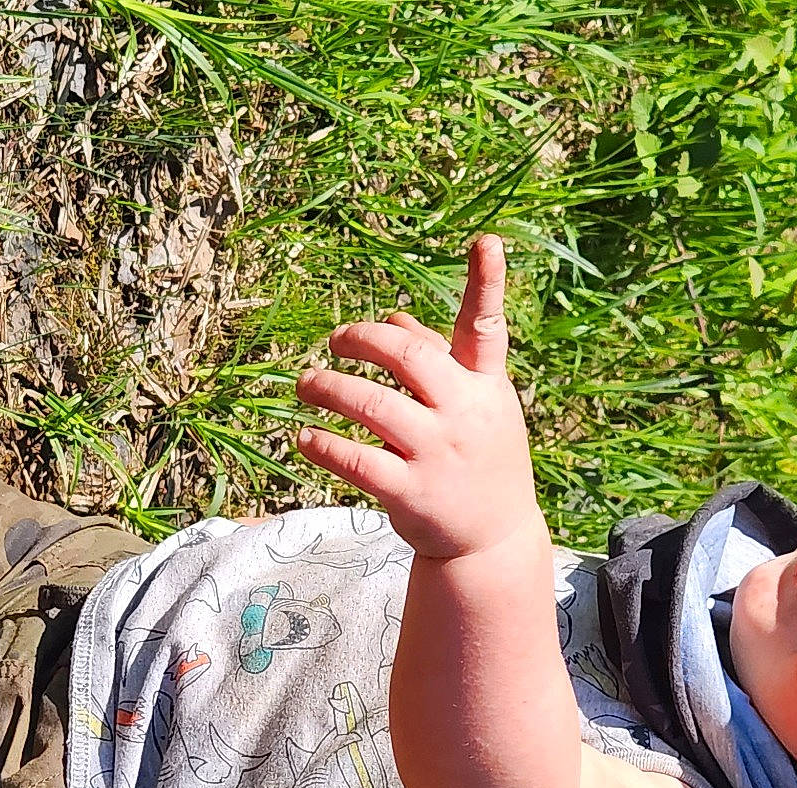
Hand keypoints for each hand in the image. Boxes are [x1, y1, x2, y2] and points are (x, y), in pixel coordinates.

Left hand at [293, 236, 538, 560]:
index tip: (485, 240)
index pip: (486, 327)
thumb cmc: (478, 459)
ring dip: (328, 388)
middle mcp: (464, 413)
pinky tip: (304, 437)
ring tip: (304, 383)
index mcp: (483, 384)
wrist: (492, 540)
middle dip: (362, 339)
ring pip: (372, 405)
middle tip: (334, 340)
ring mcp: (437, 453)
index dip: (487, 282)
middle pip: (408, 357)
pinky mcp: (410, 492)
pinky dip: (323, 445)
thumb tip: (394, 316)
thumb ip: (438, 360)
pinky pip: (356, 460)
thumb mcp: (474, 406)